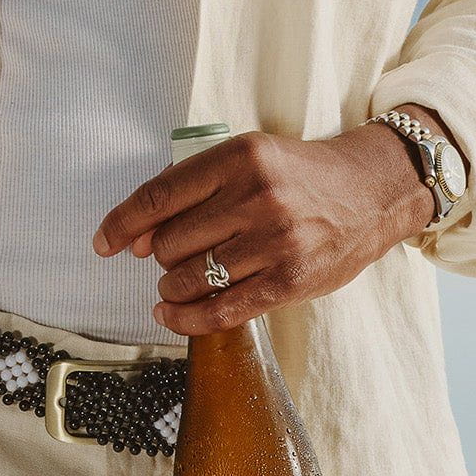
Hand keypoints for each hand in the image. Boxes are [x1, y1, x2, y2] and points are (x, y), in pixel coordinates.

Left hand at [92, 116, 440, 334]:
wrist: (371, 193)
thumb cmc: (300, 177)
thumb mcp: (250, 157)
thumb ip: (194, 187)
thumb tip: (139, 237)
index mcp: (240, 156)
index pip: (161, 195)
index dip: (122, 223)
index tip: (104, 242)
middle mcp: (257, 196)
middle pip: (172, 241)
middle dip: (162, 255)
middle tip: (174, 254)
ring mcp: (275, 241)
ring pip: (191, 277)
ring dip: (173, 287)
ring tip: (180, 282)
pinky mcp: (290, 280)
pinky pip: (221, 310)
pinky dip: (187, 318)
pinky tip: (173, 313)